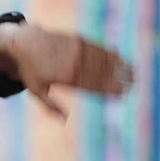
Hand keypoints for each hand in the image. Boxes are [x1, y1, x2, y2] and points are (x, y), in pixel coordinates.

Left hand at [0, 23, 132, 118]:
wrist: (26, 43)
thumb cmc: (31, 70)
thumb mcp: (36, 91)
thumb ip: (50, 106)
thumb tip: (64, 120)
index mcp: (65, 77)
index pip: (92, 85)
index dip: (109, 89)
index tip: (121, 94)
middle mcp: (74, 63)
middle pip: (101, 72)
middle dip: (119, 78)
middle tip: (133, 84)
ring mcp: (77, 51)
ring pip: (102, 59)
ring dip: (119, 65)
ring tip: (132, 72)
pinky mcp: (78, 40)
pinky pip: (97, 47)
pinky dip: (109, 53)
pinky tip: (119, 57)